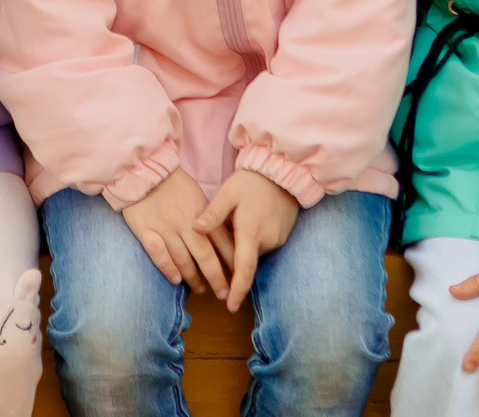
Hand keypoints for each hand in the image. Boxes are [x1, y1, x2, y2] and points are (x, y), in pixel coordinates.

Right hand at [120, 168, 226, 294]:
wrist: (144, 170)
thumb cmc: (173, 183)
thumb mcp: (197, 196)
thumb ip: (208, 217)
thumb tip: (223, 238)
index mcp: (201, 213)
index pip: (220, 241)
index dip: (230, 260)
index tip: (238, 275)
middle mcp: (185, 223)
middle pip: (205, 256)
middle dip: (216, 277)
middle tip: (223, 293)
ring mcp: (165, 228)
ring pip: (183, 259)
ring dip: (193, 277)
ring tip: (200, 289)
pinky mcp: (146, 230)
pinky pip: (158, 254)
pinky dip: (168, 268)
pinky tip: (175, 280)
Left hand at [193, 170, 299, 310]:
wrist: (282, 172)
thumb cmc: (251, 181)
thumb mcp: (228, 192)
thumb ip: (213, 213)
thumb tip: (195, 229)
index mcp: (250, 232)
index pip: (243, 269)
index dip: (237, 290)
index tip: (230, 306)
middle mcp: (266, 240)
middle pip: (246, 262)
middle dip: (233, 261)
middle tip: (224, 239)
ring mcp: (277, 239)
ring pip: (254, 253)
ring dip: (243, 248)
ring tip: (236, 224)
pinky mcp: (283, 235)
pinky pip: (264, 245)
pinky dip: (253, 241)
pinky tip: (248, 223)